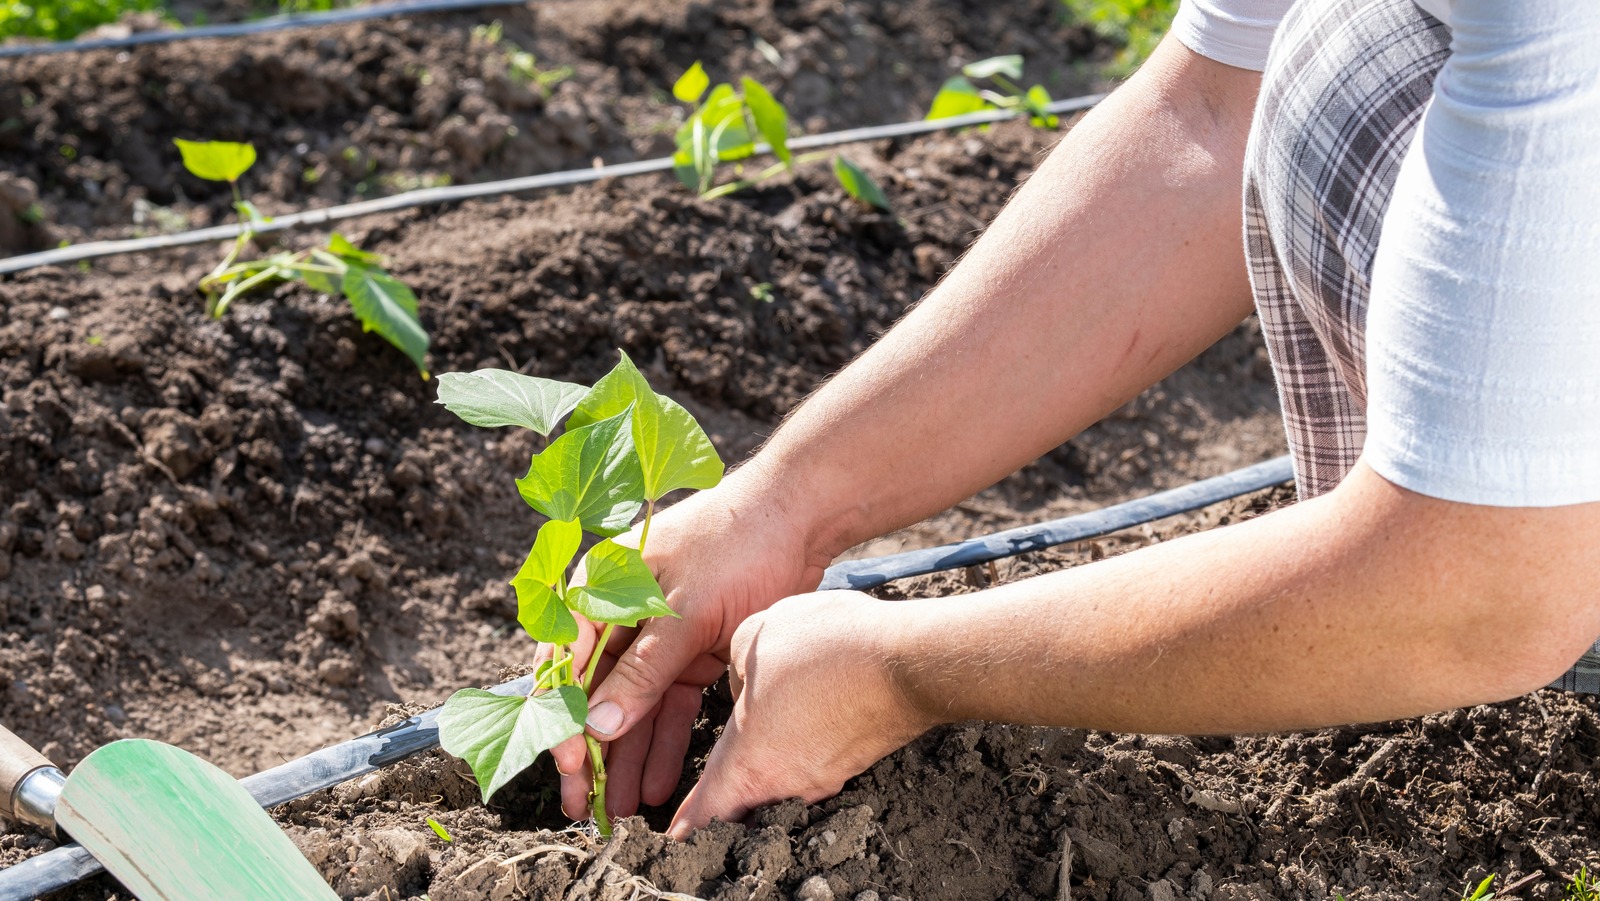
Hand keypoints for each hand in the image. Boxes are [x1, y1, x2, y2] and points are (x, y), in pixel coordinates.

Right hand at [547, 472, 833, 820]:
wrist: (797, 514)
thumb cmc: (734, 543)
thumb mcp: (684, 610)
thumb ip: (642, 670)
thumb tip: (598, 726)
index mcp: (599, 589)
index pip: (565, 665)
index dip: (564, 719)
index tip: (570, 767)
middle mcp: (619, 613)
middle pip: (595, 693)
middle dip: (591, 753)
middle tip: (586, 808)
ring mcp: (657, 632)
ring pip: (632, 705)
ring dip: (626, 756)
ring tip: (622, 811)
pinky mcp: (692, 648)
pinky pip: (668, 702)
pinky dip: (664, 739)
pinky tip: (658, 783)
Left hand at [667, 590, 930, 837]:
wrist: (907, 661)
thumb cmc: (825, 650)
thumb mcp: (751, 640)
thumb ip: (732, 671)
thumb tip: (746, 687)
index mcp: (749, 764)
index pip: (706, 814)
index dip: (685, 828)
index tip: (672, 840)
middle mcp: (786, 783)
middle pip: (744, 804)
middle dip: (724, 802)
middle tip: (706, 796)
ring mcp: (825, 776)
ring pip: (782, 781)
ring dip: (768, 765)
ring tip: (762, 734)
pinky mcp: (853, 760)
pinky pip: (814, 761)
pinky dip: (801, 746)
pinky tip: (802, 714)